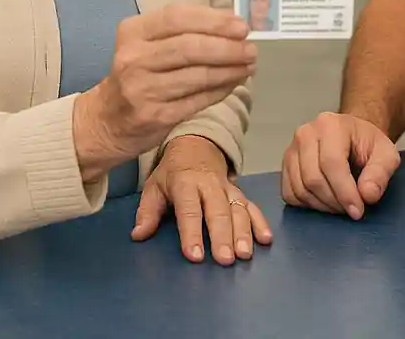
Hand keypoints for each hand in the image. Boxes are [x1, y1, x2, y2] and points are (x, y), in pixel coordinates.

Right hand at [73, 5, 255, 180]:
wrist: (105, 120)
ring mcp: (142, 90)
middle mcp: (134, 59)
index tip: (240, 25)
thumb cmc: (137, 73)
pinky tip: (234, 82)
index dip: (213, 20)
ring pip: (197, 76)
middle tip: (251, 48)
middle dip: (227, 47)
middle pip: (190, 47)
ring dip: (230, 69)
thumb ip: (183, 31)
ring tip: (249, 64)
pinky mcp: (155, 116)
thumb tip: (232, 24)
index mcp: (133, 32)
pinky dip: (221, 89)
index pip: (177, 17)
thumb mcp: (147, 43)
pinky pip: (197, 100)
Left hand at [131, 136, 271, 265]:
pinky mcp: (239, 191)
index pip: (189, 209)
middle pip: (218, 210)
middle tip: (225, 259)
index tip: (195, 255)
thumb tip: (139, 234)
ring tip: (244, 254)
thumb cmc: (173, 172)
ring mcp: (227, 188)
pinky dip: (260, 222)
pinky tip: (265, 239)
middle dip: (222, 236)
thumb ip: (148, 211)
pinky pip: (251, 206)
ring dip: (243, 232)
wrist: (197, 145)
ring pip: (238, 208)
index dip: (192, 232)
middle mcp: (209, 185)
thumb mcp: (154, 186)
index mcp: (185, 182)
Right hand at [281, 112, 400, 219]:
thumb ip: (380, 173)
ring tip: (340, 205)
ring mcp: (292, 149)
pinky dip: (307, 205)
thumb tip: (367, 194)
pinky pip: (289, 193)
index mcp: (330, 125)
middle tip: (351, 209)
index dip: (344, 192)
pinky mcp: (286, 165)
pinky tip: (325, 201)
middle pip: (313, 178)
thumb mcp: (386, 154)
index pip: (331, 163)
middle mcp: (306, 133)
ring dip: (322, 206)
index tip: (357, 211)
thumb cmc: (367, 144)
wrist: (352, 137)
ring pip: (300, 188)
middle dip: (334, 202)